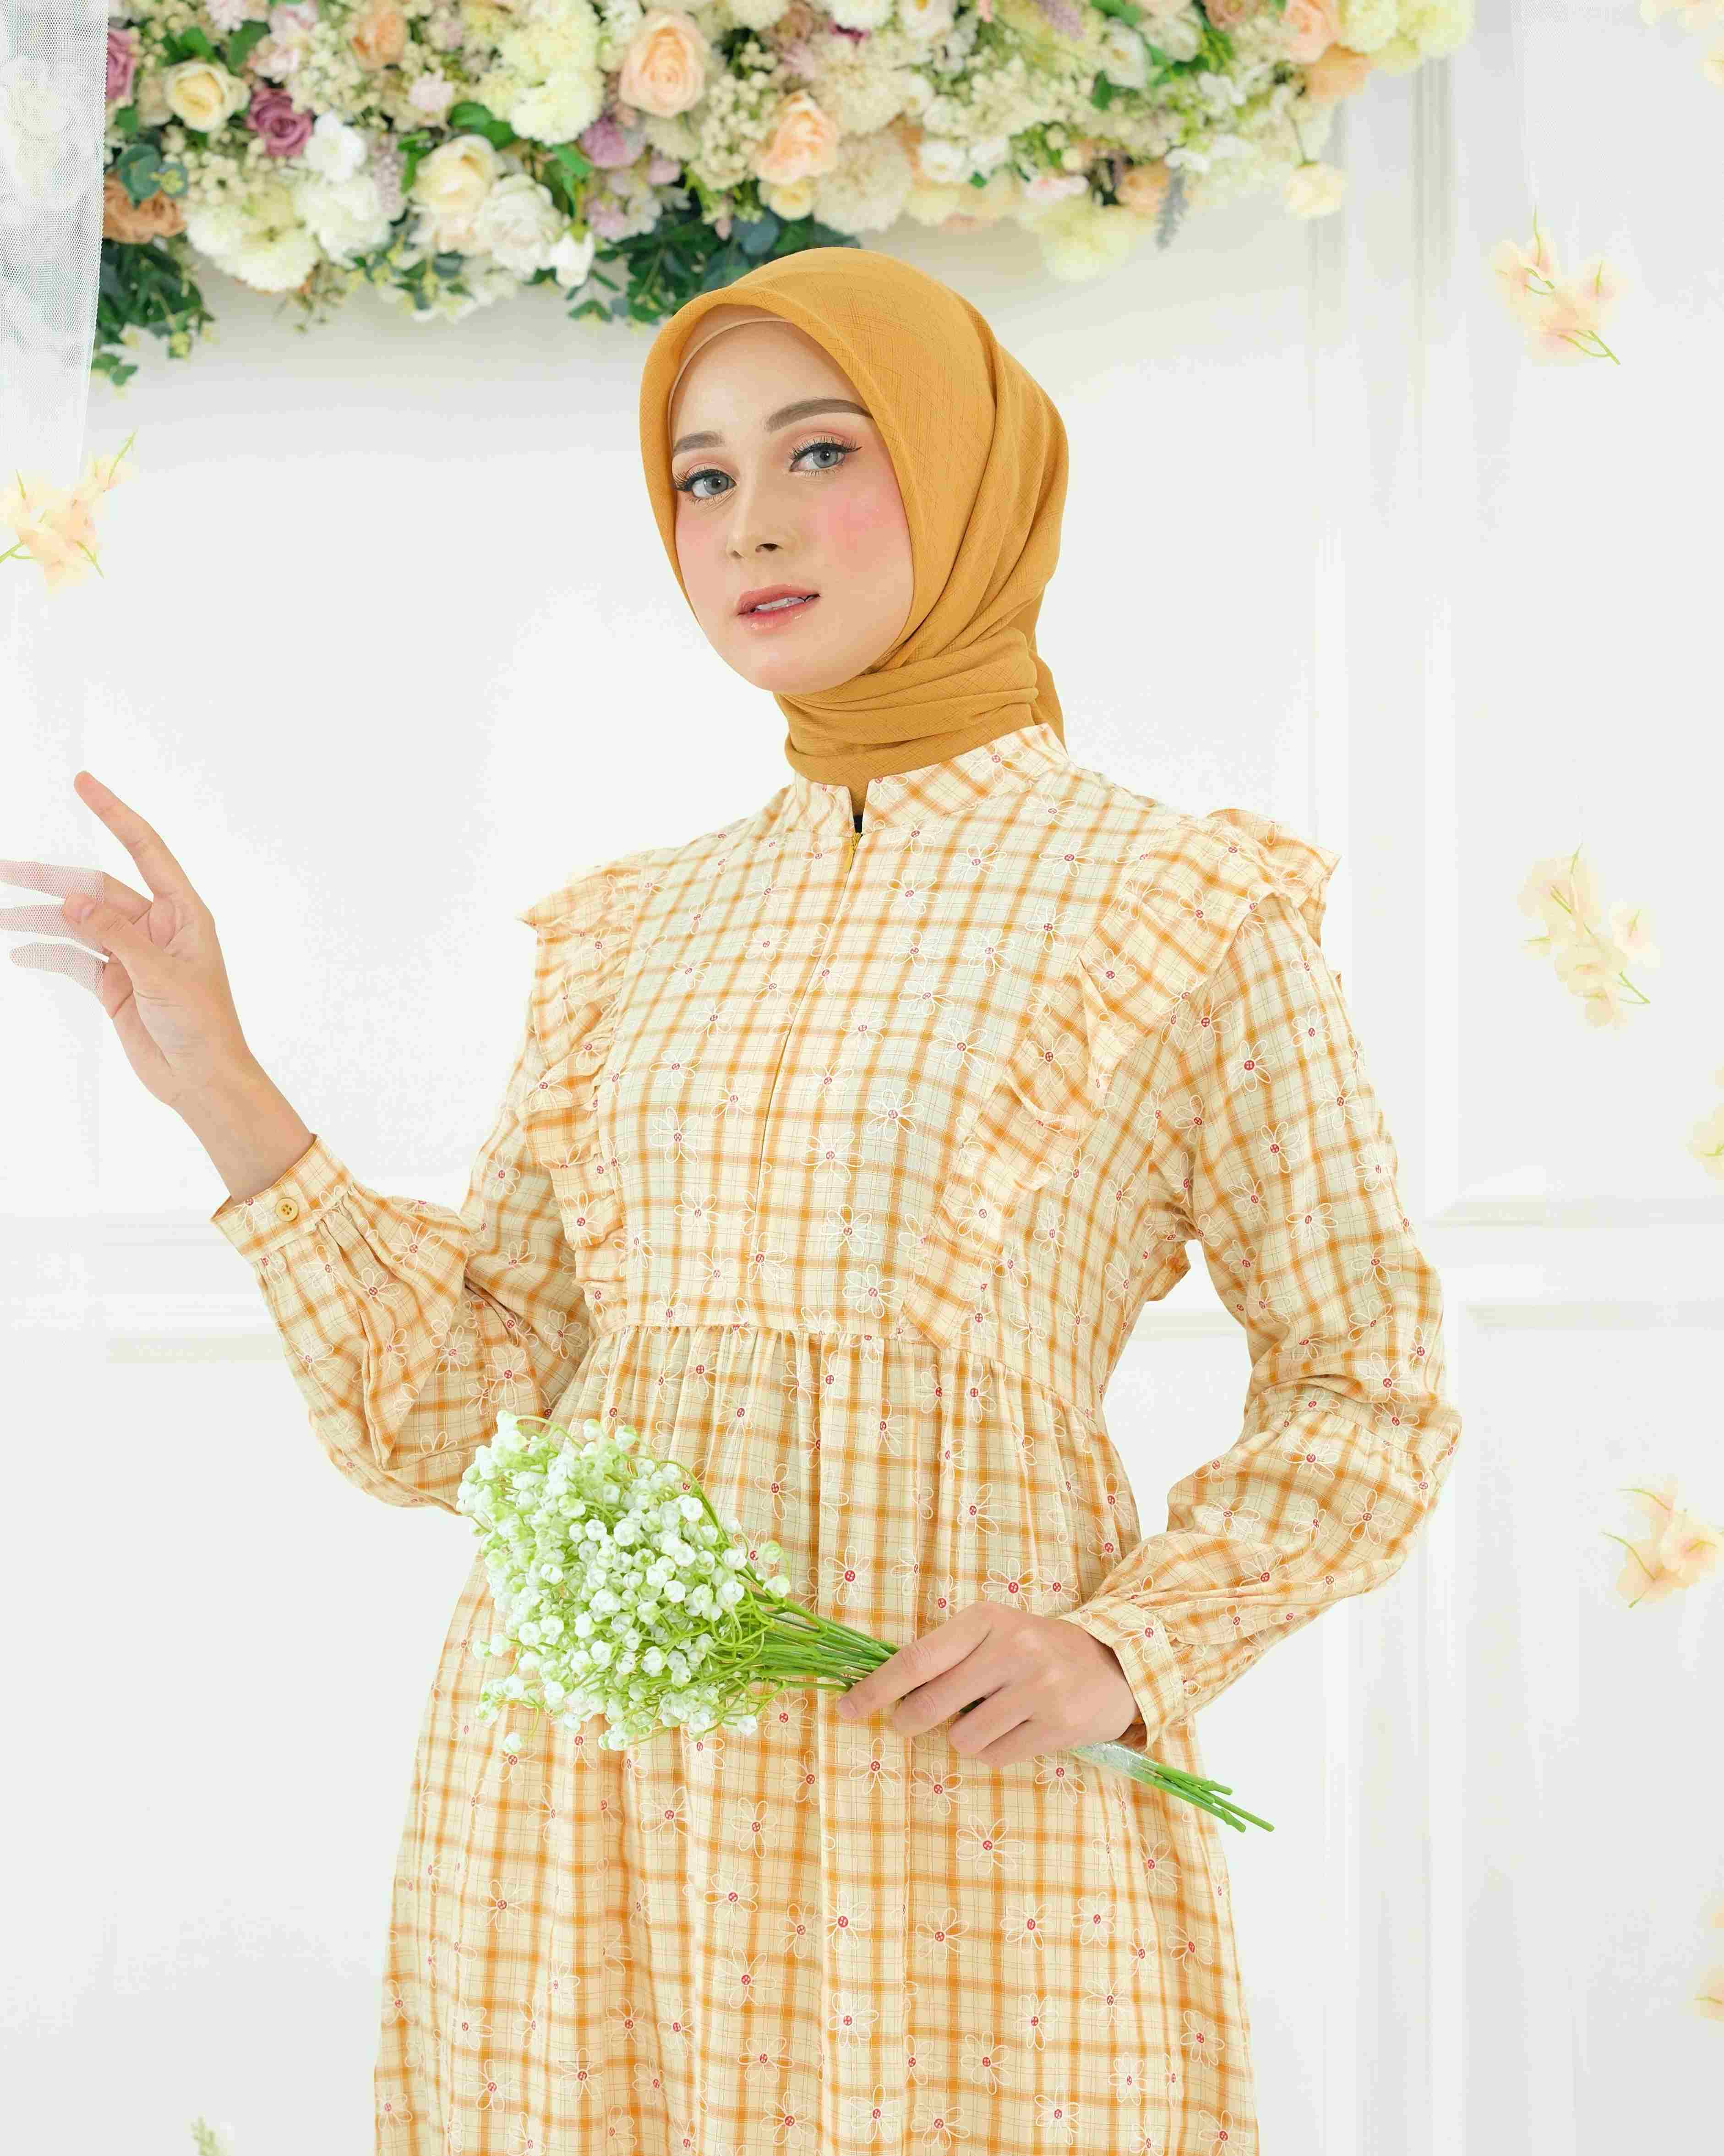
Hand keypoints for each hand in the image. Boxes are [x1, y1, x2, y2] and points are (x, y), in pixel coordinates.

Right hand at [2, 771, 255, 1114]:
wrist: (204, 1080)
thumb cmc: (203, 1026)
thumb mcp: (161, 975)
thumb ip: (115, 935)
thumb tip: (73, 900)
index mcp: (182, 913)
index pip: (145, 849)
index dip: (114, 814)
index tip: (84, 783)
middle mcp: (156, 927)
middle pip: (96, 888)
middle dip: (51, 878)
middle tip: (4, 869)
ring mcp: (133, 955)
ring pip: (79, 923)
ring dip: (40, 917)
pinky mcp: (116, 983)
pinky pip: (75, 958)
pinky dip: (47, 952)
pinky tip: (19, 950)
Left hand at [835, 1603, 1142, 1768]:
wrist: (1112, 1663)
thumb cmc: (1034, 1650)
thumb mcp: (991, 1634)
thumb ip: (946, 1657)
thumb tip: (885, 1695)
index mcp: (987, 1619)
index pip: (918, 1657)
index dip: (877, 1687)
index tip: (846, 1709)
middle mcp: (1012, 1647)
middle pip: (933, 1703)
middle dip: (911, 1720)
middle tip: (912, 1721)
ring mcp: (1039, 1686)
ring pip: (963, 1738)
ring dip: (964, 1737)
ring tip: (989, 1718)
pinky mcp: (1058, 1724)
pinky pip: (996, 1757)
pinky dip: (993, 1752)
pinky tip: (1015, 1731)